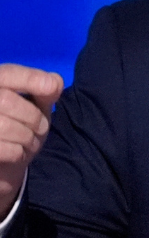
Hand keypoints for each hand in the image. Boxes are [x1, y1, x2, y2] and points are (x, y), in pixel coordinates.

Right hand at [0, 64, 62, 215]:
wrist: (3, 164)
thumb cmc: (20, 127)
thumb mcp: (36, 107)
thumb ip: (45, 91)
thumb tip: (54, 82)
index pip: (8, 73)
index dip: (31, 79)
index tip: (52, 88)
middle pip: (6, 100)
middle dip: (33, 117)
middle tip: (40, 128)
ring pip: (4, 126)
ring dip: (27, 137)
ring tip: (29, 141)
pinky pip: (3, 149)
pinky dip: (18, 153)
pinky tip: (18, 153)